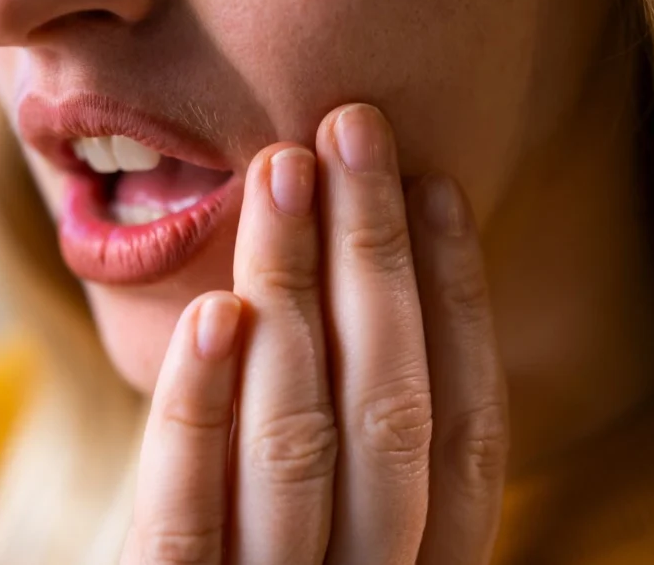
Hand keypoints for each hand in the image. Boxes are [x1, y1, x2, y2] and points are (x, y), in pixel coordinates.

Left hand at [122, 104, 508, 564]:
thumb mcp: (345, 531)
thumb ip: (369, 450)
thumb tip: (380, 282)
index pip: (466, 424)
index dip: (457, 297)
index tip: (435, 184)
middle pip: (390, 410)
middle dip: (377, 256)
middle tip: (355, 129)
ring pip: (299, 441)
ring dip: (295, 291)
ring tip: (284, 170)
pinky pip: (187, 517)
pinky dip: (202, 410)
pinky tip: (220, 308)